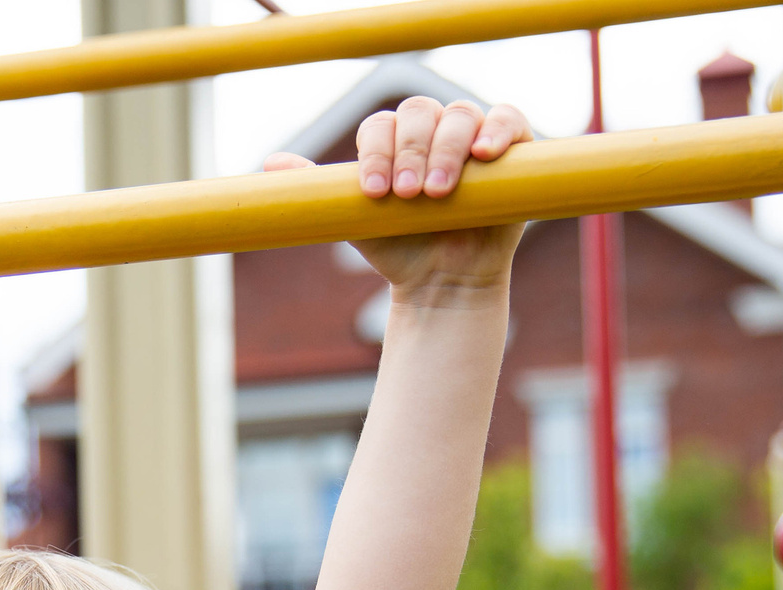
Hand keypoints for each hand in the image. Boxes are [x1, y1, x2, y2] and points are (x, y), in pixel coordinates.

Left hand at [264, 97, 530, 301]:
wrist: (441, 283)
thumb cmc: (397, 248)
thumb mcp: (351, 219)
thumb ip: (316, 188)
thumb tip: (270, 162)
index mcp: (392, 139)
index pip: (380, 125)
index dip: (376, 153)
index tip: (375, 193)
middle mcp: (431, 131)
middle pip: (419, 113)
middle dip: (409, 152)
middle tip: (408, 195)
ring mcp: (472, 138)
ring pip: (459, 116)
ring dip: (447, 150)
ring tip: (438, 192)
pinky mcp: (512, 151)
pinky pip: (509, 120)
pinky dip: (498, 129)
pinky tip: (485, 153)